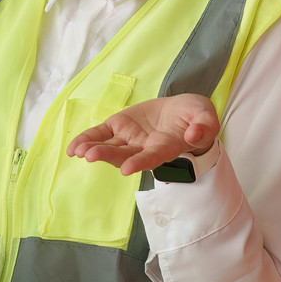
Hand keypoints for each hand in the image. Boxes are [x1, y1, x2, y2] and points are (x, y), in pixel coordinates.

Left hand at [65, 93, 220, 176]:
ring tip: (79, 152)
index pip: (152, 157)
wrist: (182, 113)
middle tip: (92, 156)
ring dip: (95, 149)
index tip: (126, 168)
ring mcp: (130, 138)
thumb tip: (196, 135)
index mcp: (167, 147)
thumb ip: (204, 126)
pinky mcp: (119, 126)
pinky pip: (100, 134)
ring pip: (111, 146)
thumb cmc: (196, 118)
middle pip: (125, 155)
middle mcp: (145, 148)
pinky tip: (74, 148)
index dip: (140, 162)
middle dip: (109, 155)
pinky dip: (87, 140)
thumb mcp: (206, 117)